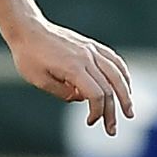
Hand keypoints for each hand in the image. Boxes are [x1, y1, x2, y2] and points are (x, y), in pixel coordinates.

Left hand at [7, 18, 133, 134]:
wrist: (27, 28)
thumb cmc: (28, 55)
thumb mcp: (38, 80)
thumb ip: (61, 92)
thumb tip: (81, 99)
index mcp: (73, 67)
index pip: (96, 94)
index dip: (97, 111)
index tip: (91, 121)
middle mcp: (87, 58)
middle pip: (110, 88)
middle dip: (113, 111)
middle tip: (112, 128)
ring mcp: (91, 50)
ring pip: (117, 74)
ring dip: (126, 94)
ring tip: (128, 110)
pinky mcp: (91, 45)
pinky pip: (114, 60)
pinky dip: (123, 74)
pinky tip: (125, 85)